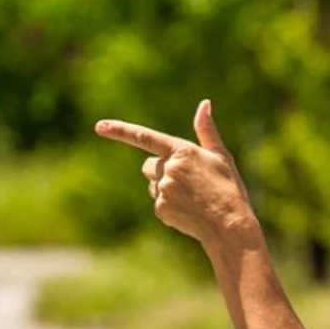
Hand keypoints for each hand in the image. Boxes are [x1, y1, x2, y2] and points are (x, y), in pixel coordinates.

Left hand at [95, 100, 258, 249]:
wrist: (229, 225)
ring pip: (153, 184)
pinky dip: (169, 205)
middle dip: (160, 170)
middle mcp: (169, 168)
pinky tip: (188, 209)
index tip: (99, 127)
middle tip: (187, 182)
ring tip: (190, 197)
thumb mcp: (221, 156)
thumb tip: (205, 103)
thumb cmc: (228, 187)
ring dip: (165, 187)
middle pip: (148, 165)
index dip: (120, 131)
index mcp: (183, 151)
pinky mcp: (161, 208)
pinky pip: (157, 202)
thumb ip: (206, 130)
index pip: (145, 137)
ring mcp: (163, 190)